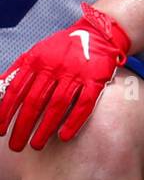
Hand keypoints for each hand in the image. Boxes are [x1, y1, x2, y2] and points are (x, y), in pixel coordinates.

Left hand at [0, 3, 129, 151]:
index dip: (6, 112)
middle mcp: (54, 67)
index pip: (16, 90)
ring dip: (45, 128)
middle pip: (35, 101)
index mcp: (37, 60)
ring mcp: (76, 74)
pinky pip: (84, 104)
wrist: (98, 33)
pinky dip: (74, 121)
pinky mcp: (95, 80)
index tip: (0, 130)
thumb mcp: (37, 51)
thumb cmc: (64, 46)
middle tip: (16, 146)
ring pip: (57, 105)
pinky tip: (64, 136)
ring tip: (36, 145)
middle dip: (23, 126)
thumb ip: (18, 69)